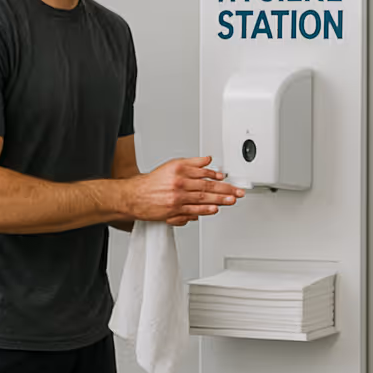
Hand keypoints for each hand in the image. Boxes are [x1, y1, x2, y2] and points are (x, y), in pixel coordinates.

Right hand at [123, 157, 243, 221]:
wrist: (134, 196)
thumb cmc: (153, 183)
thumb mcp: (172, 166)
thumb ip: (192, 163)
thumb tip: (209, 161)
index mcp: (179, 171)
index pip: (203, 173)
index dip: (217, 176)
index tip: (227, 179)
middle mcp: (179, 183)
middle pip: (206, 186)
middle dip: (225, 189)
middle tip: (238, 192)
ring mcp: (177, 198)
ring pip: (202, 199)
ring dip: (219, 200)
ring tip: (232, 200)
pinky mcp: (173, 211)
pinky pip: (192, 211)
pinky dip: (204, 211)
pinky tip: (214, 209)